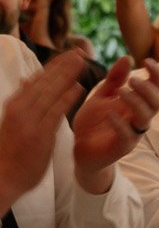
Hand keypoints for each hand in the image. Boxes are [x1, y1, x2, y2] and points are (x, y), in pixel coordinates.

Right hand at [0, 51, 86, 213]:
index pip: (37, 79)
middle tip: (80, 51)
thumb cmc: (9, 151)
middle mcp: (21, 109)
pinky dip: (66, 98)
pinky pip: (55, 112)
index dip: (54, 65)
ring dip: (67, 75)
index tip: (69, 54)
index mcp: (15, 105)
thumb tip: (25, 79)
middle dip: (63, 64)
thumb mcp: (12, 121)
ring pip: (51, 92)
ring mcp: (30, 121)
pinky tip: (78, 87)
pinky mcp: (40, 135)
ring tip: (82, 62)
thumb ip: (22, 100)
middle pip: (45, 81)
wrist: (1, 177)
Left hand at [71, 57, 158, 191]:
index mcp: (136, 103)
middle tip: (132, 80)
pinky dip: (120, 124)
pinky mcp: (122, 147)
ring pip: (146, 118)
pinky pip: (127, 136)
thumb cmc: (93, 122)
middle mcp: (138, 118)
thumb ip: (114, 79)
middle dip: (148, 89)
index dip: (157, 74)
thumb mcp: (102, 96)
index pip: (157, 87)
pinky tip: (109, 114)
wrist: (79, 149)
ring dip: (136, 102)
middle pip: (157, 102)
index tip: (147, 61)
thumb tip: (127, 57)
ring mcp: (132, 133)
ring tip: (121, 92)